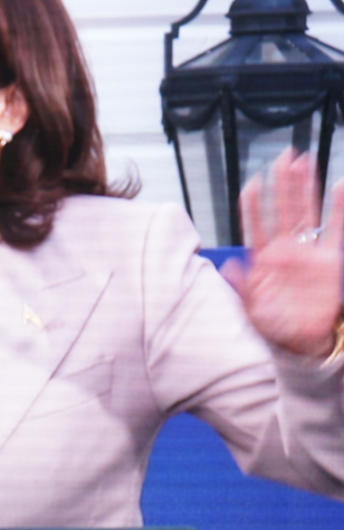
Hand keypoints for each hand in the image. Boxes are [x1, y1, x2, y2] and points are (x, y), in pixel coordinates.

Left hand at [221, 148, 343, 357]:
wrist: (301, 341)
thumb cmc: (274, 324)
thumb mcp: (252, 308)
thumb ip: (242, 287)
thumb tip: (230, 267)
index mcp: (263, 259)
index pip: (256, 225)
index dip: (254, 205)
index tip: (252, 183)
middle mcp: (285, 249)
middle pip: (283, 209)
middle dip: (282, 184)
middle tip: (283, 157)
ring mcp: (308, 252)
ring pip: (307, 212)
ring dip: (306, 188)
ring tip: (305, 162)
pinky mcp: (329, 259)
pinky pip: (336, 230)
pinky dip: (340, 209)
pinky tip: (340, 186)